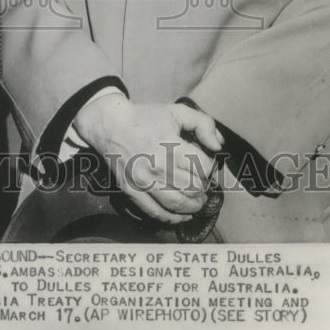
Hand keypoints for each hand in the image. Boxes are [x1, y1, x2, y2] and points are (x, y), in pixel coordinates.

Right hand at [73, 93, 223, 223]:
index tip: (206, 165)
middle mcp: (158, 167)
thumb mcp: (176, 111)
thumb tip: (218, 145)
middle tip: (202, 182)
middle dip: (203, 187)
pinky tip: (182, 215)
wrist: (110, 125)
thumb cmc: (145, 118)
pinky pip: (157, 213)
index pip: (204, 167)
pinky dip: (173, 218)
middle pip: (194, 188)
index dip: (210, 167)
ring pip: (179, 204)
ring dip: (194, 205)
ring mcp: (144, 182)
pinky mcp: (132, 192)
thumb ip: (203, 123)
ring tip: (197, 200)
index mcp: (171, 146)